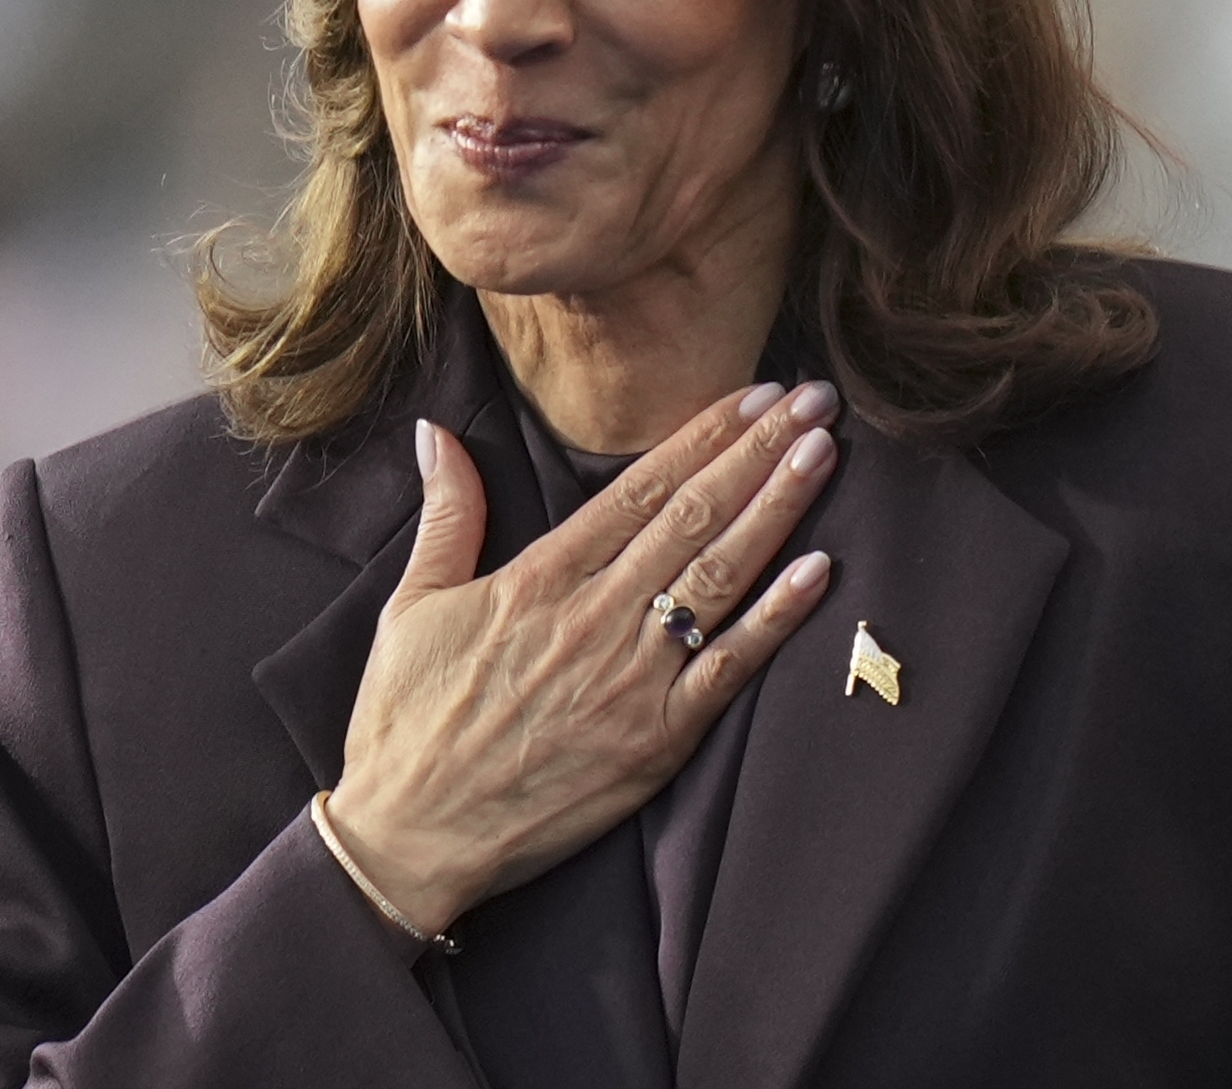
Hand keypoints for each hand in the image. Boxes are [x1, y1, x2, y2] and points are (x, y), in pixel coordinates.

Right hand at [323, 378, 841, 935]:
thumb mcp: (411, 605)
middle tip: (815, 402)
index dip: (703, 437)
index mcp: (539, 579)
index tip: (753, 396)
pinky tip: (820, 573)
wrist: (412, 836)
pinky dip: (777, 620)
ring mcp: (632, 680)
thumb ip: (448, 515)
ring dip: (778, 512)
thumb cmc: (407, 723)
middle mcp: (595, 617)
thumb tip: (440, 432)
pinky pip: (729, 669)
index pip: (639, 489)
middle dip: (759, 454)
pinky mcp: (656, 741)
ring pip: (720, 577)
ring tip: (824, 456)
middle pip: (693, 518)